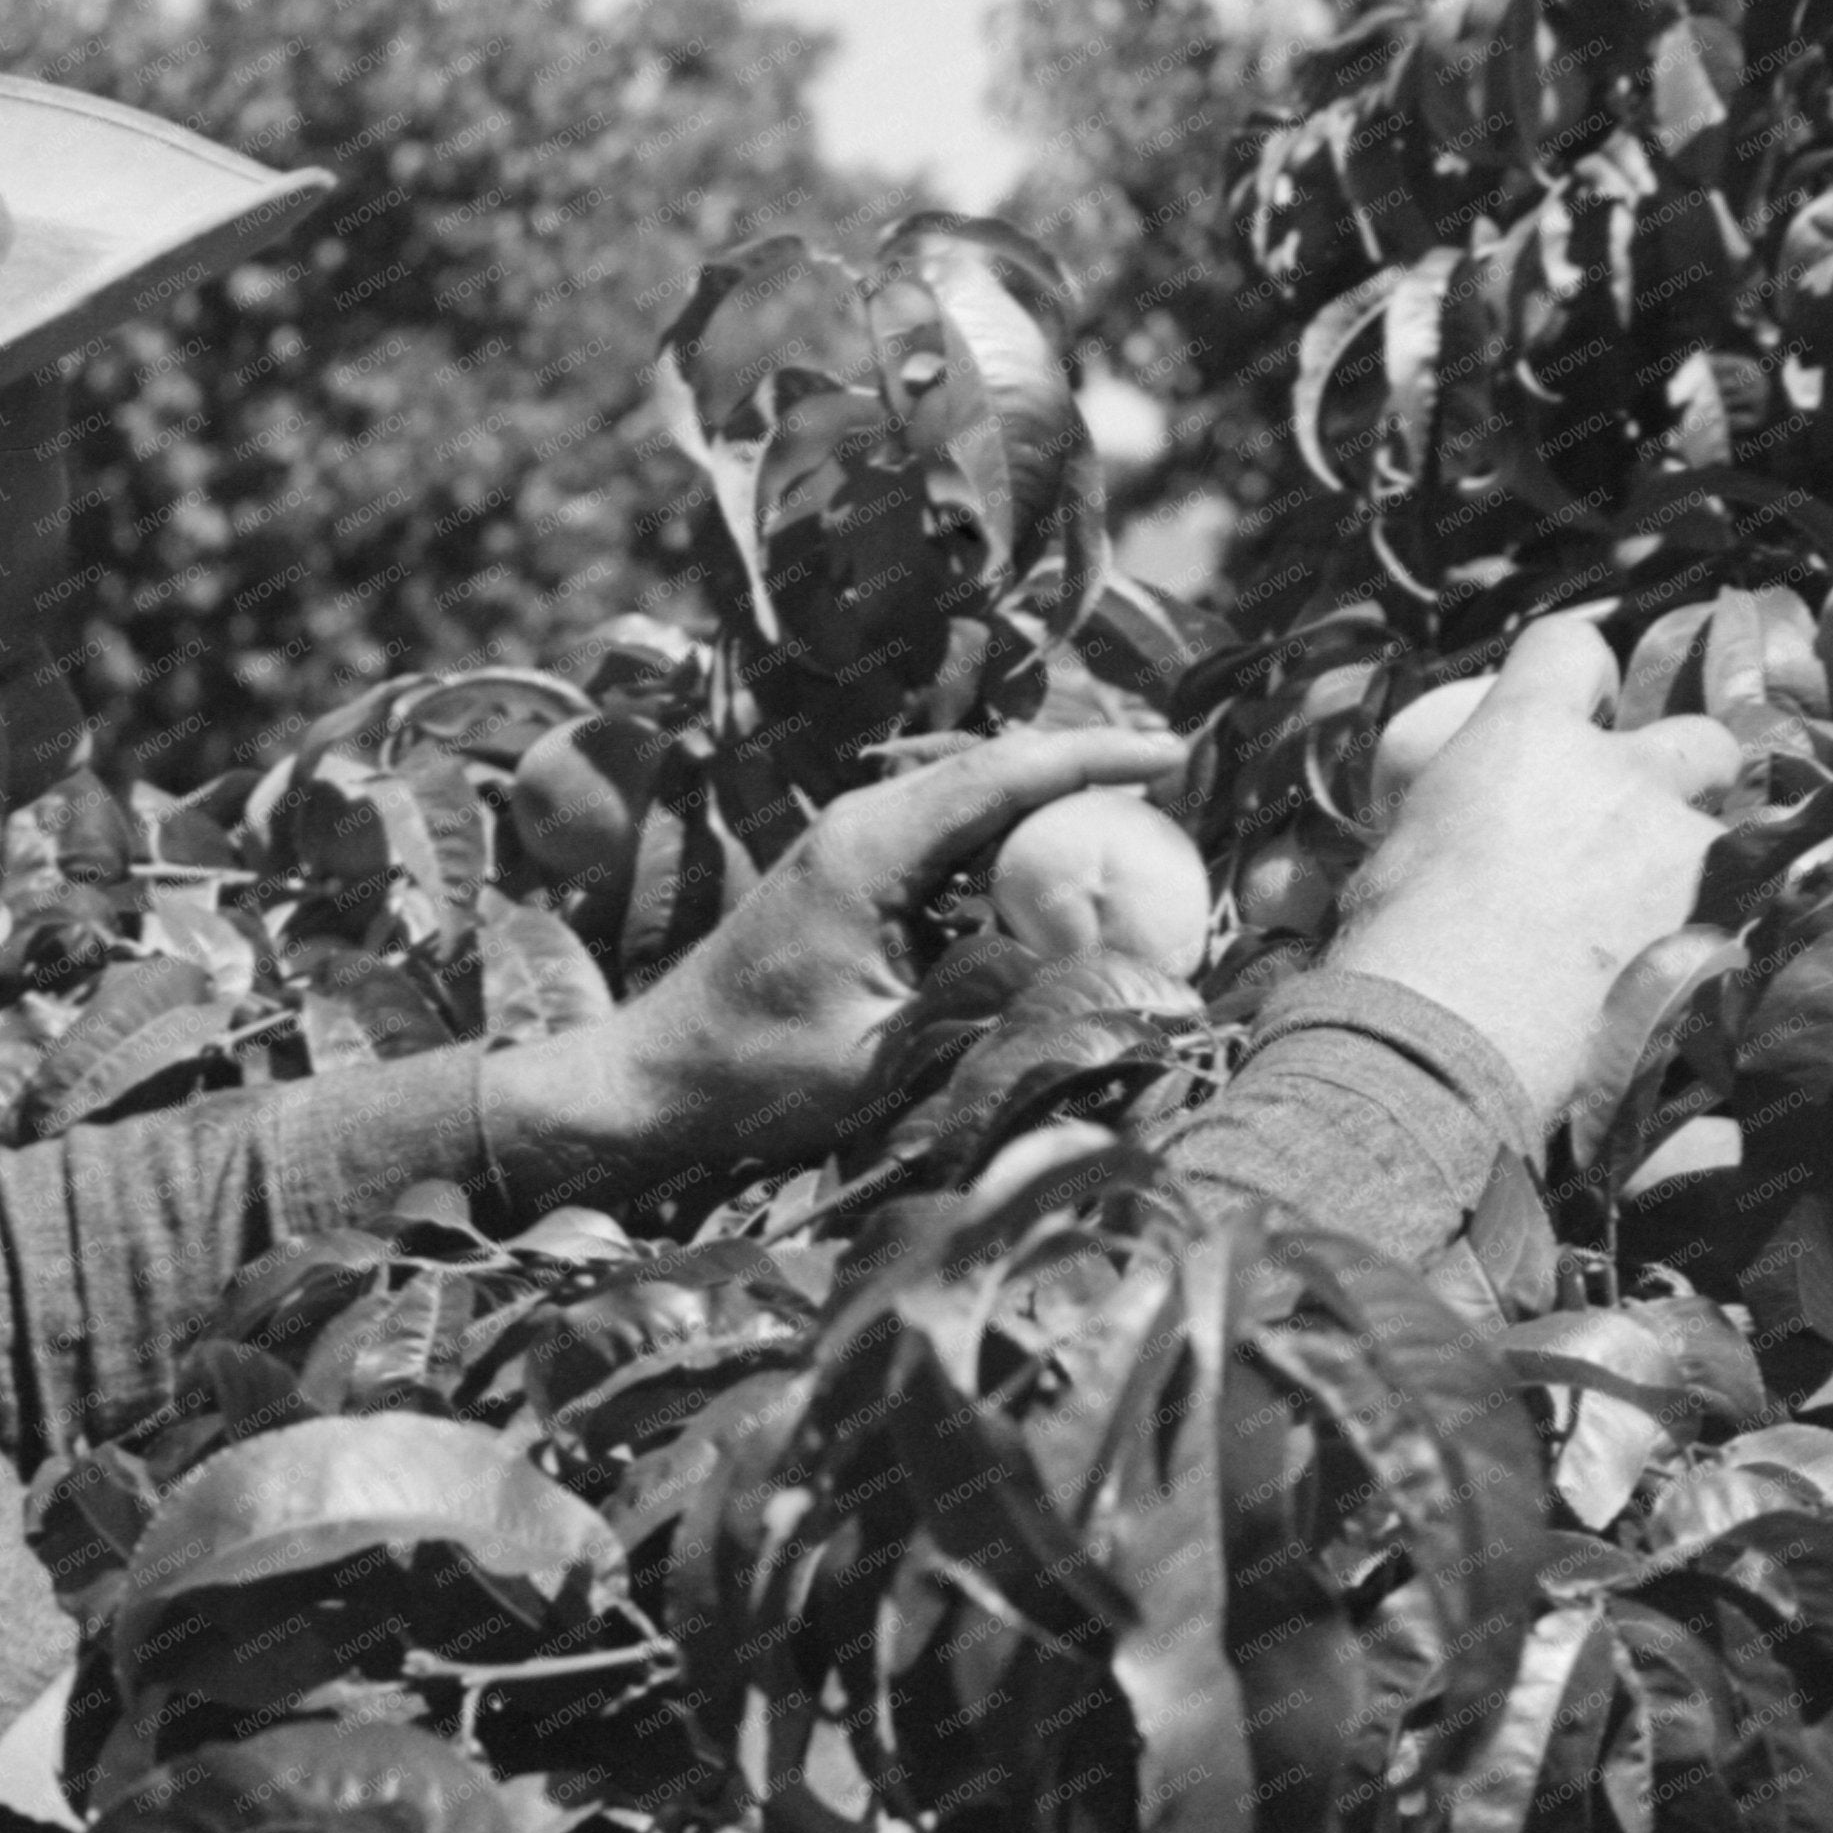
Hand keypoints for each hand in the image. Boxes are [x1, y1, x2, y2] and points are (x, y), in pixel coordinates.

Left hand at [482, 726, 1184, 1203]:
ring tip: (1137, 828)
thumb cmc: (756, 1077)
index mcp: (870, 847)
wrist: (655, 1078)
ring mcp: (853, 842)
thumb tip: (1097, 977)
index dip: (1097, 757)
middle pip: (997, 766)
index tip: (1174, 754)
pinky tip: (1058, 881)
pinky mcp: (851, 872)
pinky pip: (950, 835)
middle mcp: (861, 823)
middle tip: (1177, 790)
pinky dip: (1012, 844)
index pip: (1005, 774)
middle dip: (1089, 767)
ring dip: (1051, 804)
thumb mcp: (886, 1057)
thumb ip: (988, 1011)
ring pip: (974, 796)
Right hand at [1328, 617, 1740, 1130]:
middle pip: (1695, 735)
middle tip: (1641, 823)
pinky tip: (1674, 979)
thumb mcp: (1402, 850)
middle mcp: (1617, 773)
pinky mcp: (1715, 925)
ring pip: (1730, 832)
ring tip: (1660, 922)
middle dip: (1682, 773)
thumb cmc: (1396, 945)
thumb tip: (1454, 835)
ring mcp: (1677, 848)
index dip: (1576, 675)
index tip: (1573, 711)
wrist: (1447, 1035)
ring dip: (1700, 866)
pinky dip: (1713, 940)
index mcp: (1524, 736)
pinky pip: (1739, 916)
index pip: (1569, 647)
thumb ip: (1457, 817)